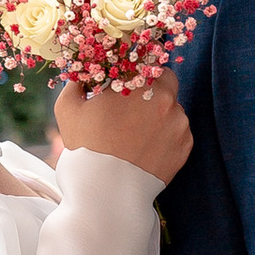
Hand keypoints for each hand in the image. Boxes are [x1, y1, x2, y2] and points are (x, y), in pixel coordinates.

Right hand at [56, 70, 191, 185]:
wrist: (106, 192)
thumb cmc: (84, 148)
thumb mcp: (68, 108)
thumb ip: (77, 83)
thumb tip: (82, 76)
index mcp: (138, 82)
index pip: (145, 61)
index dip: (135, 70)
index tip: (126, 82)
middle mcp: (165, 98)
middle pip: (166, 80)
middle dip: (152, 88)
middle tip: (133, 105)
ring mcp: (178, 123)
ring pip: (173, 108)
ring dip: (159, 113)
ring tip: (136, 134)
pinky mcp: (185, 145)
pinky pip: (178, 132)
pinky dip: (166, 136)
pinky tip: (145, 148)